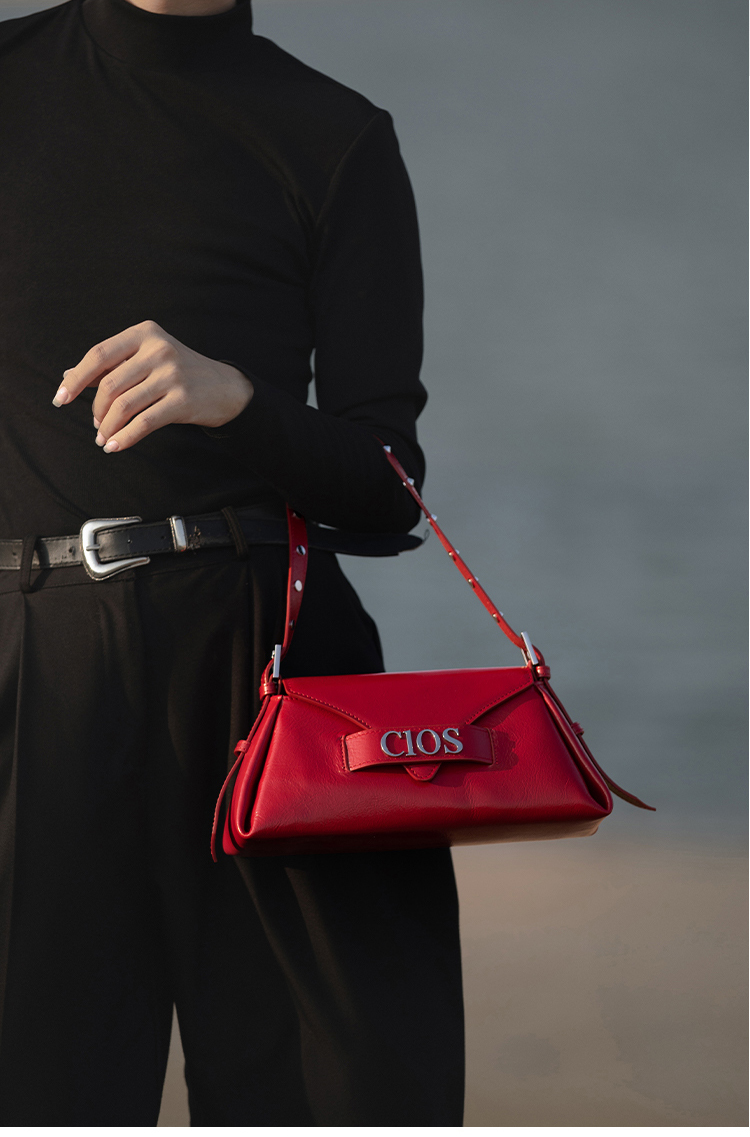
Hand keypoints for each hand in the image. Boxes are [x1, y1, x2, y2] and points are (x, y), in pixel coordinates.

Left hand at [52, 320, 253, 452]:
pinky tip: (116, 446)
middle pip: (110, 384)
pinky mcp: (183, 400)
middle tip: (95, 426)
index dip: (75, 379)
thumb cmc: (179, 373)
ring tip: (104, 439)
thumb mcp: (147, 359)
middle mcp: (159, 349)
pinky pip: (144, 422)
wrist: (225, 388)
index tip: (60, 399)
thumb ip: (111, 366)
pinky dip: (125, 437)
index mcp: (145, 333)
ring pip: (124, 405)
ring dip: (108, 428)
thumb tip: (68, 376)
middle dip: (95, 410)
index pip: (99, 355)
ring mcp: (172, 374)